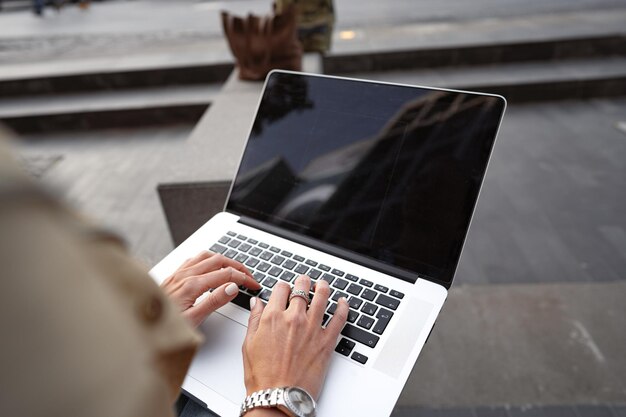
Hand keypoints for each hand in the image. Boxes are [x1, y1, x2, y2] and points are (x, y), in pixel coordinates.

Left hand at [161, 251, 259, 326]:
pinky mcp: (174, 275)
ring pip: (207, 256)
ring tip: (235, 268)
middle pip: (219, 261)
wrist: (142, 325)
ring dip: (224, 260)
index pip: (226, 274)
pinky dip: (209, 258)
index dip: (244, 278)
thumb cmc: (165, 326)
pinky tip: (211, 265)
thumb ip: (214, 301)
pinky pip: (194, 258)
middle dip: (238, 266)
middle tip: (250, 276)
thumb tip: (232, 287)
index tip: (254, 284)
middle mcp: (186, 275)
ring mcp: (179, 273)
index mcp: (193, 285)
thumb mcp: (193, 319)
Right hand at [242, 275, 348, 399]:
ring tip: (323, 284)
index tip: (285, 288)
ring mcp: (312, 328)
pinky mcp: (327, 341)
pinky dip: (343, 307)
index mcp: (272, 317)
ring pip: (322, 296)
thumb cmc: (262, 376)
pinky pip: (339, 318)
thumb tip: (257, 303)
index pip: (281, 288)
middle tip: (305, 281)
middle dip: (303, 281)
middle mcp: (293, 318)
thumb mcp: (249, 344)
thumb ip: (254, 320)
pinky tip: (343, 302)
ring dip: (323, 287)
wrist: (279, 397)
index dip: (283, 286)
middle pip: (302, 287)